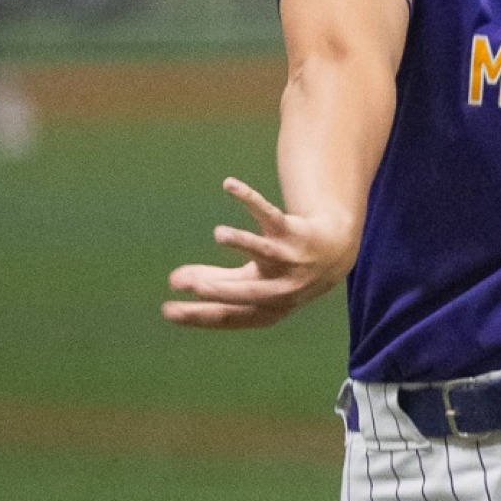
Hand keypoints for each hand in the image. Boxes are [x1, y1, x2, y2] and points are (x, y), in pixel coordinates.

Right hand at [162, 176, 353, 328]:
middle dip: (221, 290)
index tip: (167, 310)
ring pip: (265, 251)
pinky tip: (229, 184)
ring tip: (219, 234)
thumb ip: (214, 281)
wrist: (334, 251)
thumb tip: (173, 280)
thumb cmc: (282, 272)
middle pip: (248, 293)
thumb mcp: (251, 281)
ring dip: (243, 242)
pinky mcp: (294, 231)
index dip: (198, 315)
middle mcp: (281, 289)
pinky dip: (250, 198)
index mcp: (266, 309)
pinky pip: (270, 214)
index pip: (229, 316)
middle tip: (191, 287)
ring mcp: (289, 260)